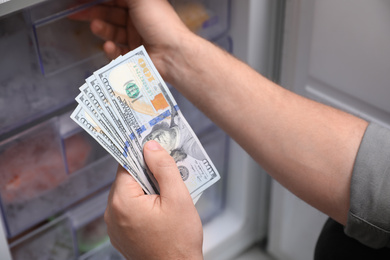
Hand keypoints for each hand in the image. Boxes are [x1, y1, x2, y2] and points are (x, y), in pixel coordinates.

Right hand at [70, 0, 192, 81]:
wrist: (172, 54)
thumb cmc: (160, 22)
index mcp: (140, 5)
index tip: (79, 1)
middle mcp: (138, 20)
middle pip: (110, 14)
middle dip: (92, 12)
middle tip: (75, 13)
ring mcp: (136, 38)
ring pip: (112, 32)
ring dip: (102, 29)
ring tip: (96, 26)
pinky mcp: (134, 56)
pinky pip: (117, 51)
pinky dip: (111, 48)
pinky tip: (108, 45)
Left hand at [104, 140, 202, 259]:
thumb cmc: (178, 241)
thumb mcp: (178, 198)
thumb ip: (164, 168)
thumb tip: (151, 146)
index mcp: (122, 202)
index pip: (126, 164)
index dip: (142, 154)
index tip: (153, 146)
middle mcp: (112, 214)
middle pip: (127, 179)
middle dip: (147, 173)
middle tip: (167, 175)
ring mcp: (115, 226)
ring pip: (129, 194)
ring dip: (146, 189)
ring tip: (166, 196)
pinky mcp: (121, 234)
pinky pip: (129, 209)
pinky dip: (142, 204)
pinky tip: (160, 209)